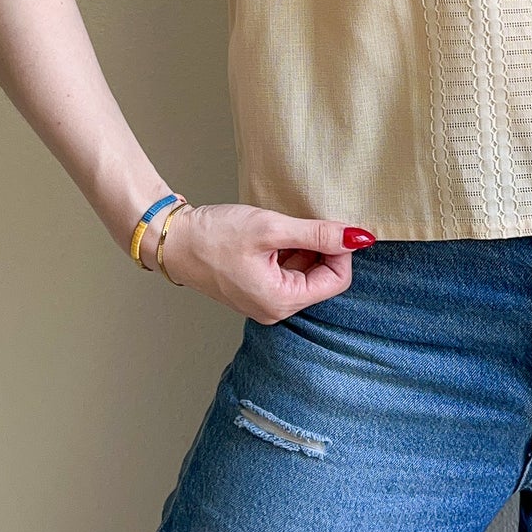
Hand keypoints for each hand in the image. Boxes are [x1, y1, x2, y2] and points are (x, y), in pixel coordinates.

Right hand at [158, 203, 376, 321]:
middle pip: (322, 279)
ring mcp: (264, 301)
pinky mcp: (256, 289)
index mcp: (281, 302)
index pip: (337, 280)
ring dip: (306, 248)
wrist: (172, 240)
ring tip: (285, 227)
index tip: (330, 224)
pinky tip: (275, 234)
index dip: (340, 250)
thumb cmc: (215, 236)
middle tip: (305, 221)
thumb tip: (359, 237)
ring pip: (305, 273)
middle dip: (322, 249)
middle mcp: (275, 309)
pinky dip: (290, 251)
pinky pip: (287, 272)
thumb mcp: (272, 229)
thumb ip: (318, 234)